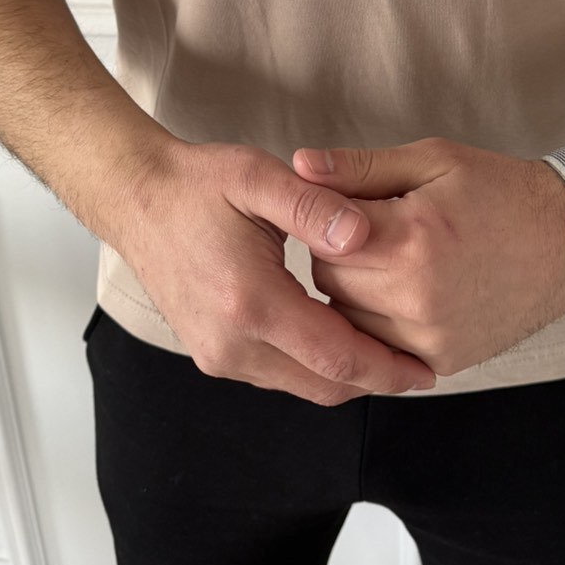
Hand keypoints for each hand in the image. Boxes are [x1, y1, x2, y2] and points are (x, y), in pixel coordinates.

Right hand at [112, 139, 438, 404]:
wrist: (138, 199)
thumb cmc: (199, 184)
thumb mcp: (259, 178)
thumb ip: (315, 206)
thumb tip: (363, 235)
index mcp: (250, 302)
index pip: (335, 357)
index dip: (387, 369)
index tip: (426, 371)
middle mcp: (231, 342)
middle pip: (322, 384)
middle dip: (375, 381)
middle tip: (419, 366)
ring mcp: (218, 354)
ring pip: (300, 385)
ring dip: (345, 375)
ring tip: (388, 353)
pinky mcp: (212, 354)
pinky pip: (277, 375)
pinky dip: (314, 367)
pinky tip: (340, 339)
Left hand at [290, 136, 564, 377]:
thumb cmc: (500, 191)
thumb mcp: (433, 160)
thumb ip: (360, 167)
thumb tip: (298, 165)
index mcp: (410, 237)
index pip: (322, 235)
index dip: (328, 217)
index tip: (351, 205)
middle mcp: (416, 295)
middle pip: (330, 280)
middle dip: (340, 253)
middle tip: (377, 231)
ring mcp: (430, 336)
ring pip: (348, 319)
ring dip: (356, 291)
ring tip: (395, 260)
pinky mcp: (443, 361)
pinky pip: (381, 347)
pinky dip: (382, 322)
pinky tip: (408, 292)